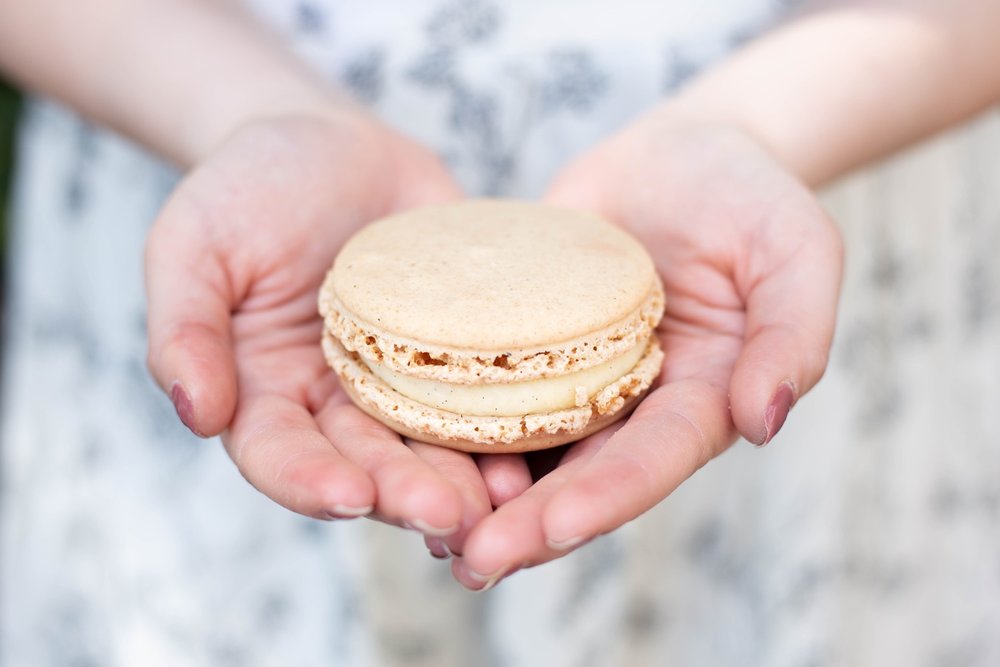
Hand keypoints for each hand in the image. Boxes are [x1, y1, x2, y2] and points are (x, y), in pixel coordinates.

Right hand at [145, 114, 492, 550]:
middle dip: (405, 493)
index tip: (349, 496)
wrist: (329, 143)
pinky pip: (483, 390)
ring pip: (431, 443)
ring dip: (464, 478)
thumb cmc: (246, 188)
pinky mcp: (456, 351)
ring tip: (502, 501)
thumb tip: (197, 412)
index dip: (310, 480)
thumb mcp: (192, 246)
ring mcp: (401, 380)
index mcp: (264, 392)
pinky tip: (537, 444)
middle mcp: (334, 402)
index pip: (279, 454)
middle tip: (449, 516)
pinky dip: (508, 422)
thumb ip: (184, 329)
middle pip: (367, 464)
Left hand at [451, 114, 842, 588]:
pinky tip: (402, 445)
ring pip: (526, 445)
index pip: (653, 457)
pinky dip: (450, 418)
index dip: (606, 494)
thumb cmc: (751, 197)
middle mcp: (632, 402)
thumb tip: (763, 422)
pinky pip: (487, 382)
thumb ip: (793, 335)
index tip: (551, 527)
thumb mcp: (798, 252)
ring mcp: (574, 375)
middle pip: (580, 473)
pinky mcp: (526, 340)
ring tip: (425, 531)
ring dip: (479, 491)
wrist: (681, 153)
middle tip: (471, 562)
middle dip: (529, 523)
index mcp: (700, 397)